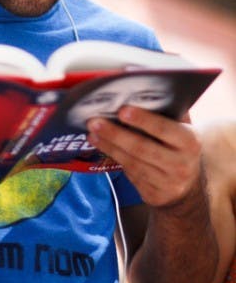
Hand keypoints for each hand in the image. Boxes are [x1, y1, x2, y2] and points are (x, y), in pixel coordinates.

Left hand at [87, 106, 201, 206]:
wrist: (187, 188)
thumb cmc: (178, 147)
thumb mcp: (182, 130)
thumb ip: (168, 112)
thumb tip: (141, 87)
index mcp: (189, 141)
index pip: (164, 129)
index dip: (143, 120)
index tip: (122, 111)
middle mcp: (181, 164)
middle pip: (142, 148)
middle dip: (116, 134)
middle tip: (95, 121)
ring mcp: (167, 182)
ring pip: (132, 162)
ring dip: (109, 145)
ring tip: (92, 132)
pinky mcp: (153, 194)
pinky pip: (129, 173)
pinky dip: (112, 157)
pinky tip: (100, 144)